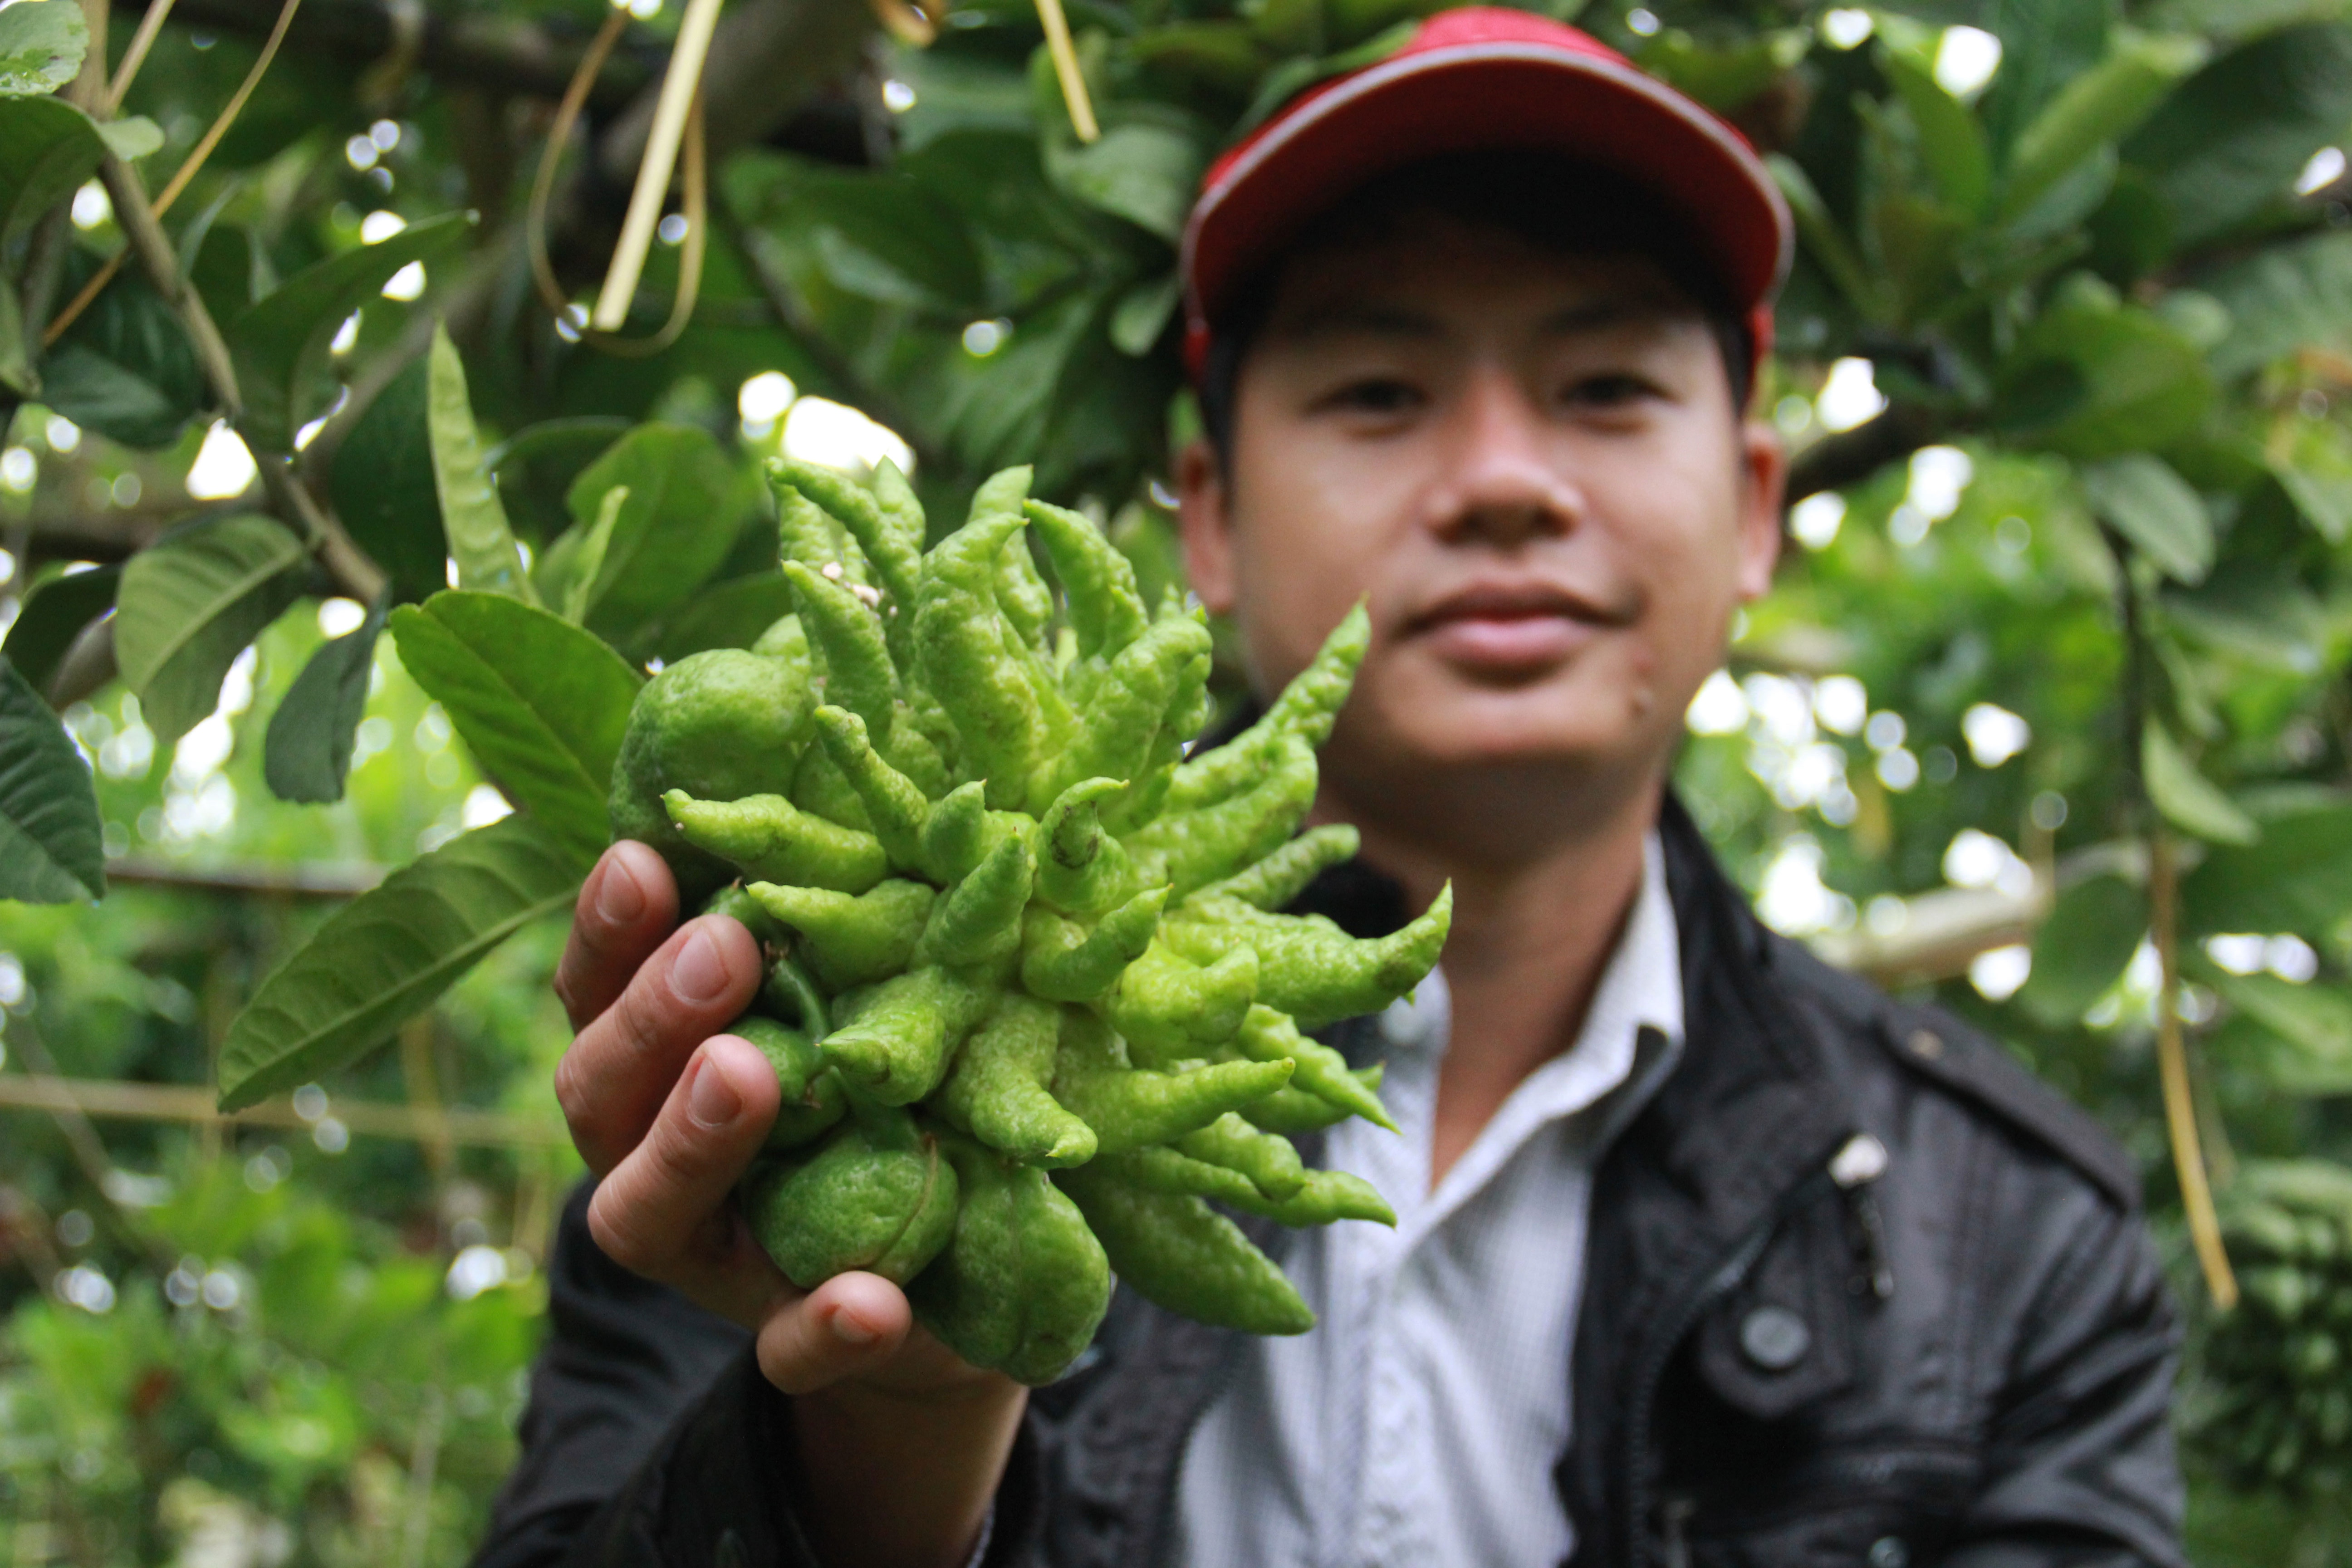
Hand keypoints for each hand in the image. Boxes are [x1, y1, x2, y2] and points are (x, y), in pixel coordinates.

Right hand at [554, 843, 1024, 1566]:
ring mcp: (718, 1264)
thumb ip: (815, 933)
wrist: (953, 1274)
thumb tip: (831, 800)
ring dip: (692, 1143)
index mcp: (656, 1071)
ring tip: (748, 1073)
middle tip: (724, 946)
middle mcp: (654, 1164)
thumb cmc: (873, 1098)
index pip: (596, 994)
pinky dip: (821, 1327)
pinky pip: (790, 1348)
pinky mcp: (800, 1343)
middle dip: (652, 1018)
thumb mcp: (846, 1005)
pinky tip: (870, 1300)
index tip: (644, 857)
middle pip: (600, 1097)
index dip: (607, 932)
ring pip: (648, 1215)